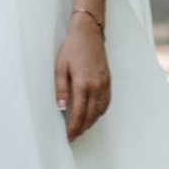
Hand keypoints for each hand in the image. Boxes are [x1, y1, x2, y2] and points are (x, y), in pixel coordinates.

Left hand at [55, 15, 109, 142]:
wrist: (89, 33)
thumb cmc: (72, 48)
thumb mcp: (60, 67)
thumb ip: (60, 89)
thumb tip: (61, 108)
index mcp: (83, 84)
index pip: (79, 113)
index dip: (74, 127)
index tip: (69, 136)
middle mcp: (96, 86)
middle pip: (91, 115)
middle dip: (82, 128)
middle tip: (74, 136)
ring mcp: (104, 84)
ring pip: (100, 110)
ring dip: (92, 122)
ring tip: (82, 128)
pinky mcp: (108, 80)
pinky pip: (106, 101)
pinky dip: (100, 112)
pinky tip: (94, 114)